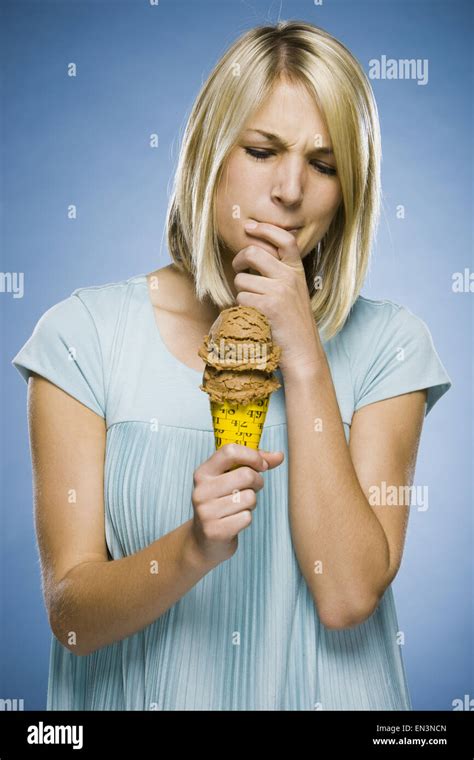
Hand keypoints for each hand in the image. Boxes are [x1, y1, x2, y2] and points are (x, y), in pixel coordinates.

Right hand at [189, 443, 283, 566]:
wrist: (204, 540)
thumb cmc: (222, 503)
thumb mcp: (230, 479)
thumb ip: (253, 464)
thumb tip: (279, 455)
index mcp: (203, 473)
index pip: (230, 451)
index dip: (252, 456)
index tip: (262, 465)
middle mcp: (201, 490)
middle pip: (246, 475)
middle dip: (257, 482)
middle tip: (251, 489)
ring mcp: (206, 512)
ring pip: (249, 497)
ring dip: (251, 502)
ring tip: (239, 506)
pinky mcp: (215, 531)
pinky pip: (247, 517)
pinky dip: (247, 518)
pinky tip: (235, 520)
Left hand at [232, 221, 323, 376]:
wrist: (303, 350)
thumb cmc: (293, 324)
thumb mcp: (294, 293)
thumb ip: (280, 274)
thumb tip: (253, 256)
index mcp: (297, 271)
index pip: (284, 239)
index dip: (265, 229)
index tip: (249, 227)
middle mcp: (290, 277)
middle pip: (254, 253)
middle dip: (239, 260)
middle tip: (238, 268)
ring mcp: (279, 291)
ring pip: (242, 280)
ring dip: (240, 292)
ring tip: (252, 305)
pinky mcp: (268, 306)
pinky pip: (241, 298)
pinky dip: (241, 308)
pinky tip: (253, 317)